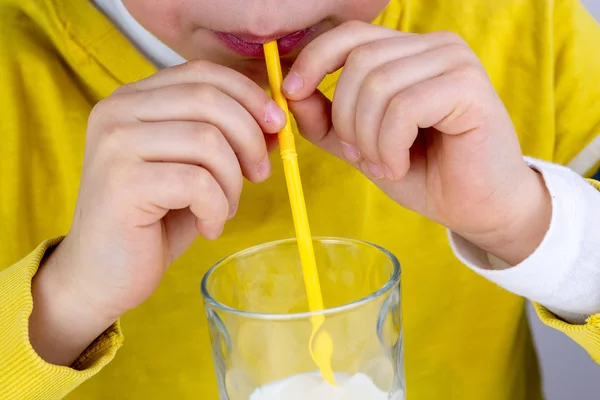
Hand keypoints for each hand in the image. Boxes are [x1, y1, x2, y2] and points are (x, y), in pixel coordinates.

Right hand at [29, 60, 285, 364]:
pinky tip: (208, 227)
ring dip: (233, 182)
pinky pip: (198, 183)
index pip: (201, 72)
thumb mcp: (195, 170)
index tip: (276, 124)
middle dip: (250, 139)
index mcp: (133, 99)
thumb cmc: (153, 221)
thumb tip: (274, 123)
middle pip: (209, 100)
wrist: (102, 274)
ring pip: (208, 141)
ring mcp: (115, 144)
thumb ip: (227, 140)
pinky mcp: (121, 183)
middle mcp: (117, 111)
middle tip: (260, 175)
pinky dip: (217, 209)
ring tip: (223, 209)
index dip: (248, 94)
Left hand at [284, 21, 550, 265]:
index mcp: (408, 51)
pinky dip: (389, 145)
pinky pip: (403, 107)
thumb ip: (327, 119)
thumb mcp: (361, 144)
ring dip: (367, 138)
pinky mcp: (469, 86)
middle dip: (345, 119)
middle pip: (359, 61)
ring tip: (383, 164)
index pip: (350, 34)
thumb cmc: (423, 171)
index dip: (314, 59)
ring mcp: (455, 61)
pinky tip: (399, 165)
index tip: (291, 92)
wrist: (478, 207)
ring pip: (378, 85)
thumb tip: (289, 93)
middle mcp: (434, 46)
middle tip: (359, 156)